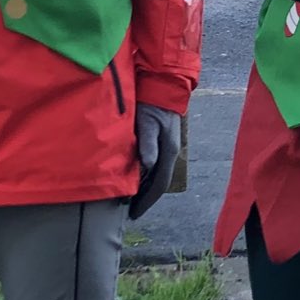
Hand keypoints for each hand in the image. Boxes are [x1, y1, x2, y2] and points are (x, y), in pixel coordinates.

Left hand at [131, 103, 182, 218]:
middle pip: (158, 183)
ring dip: (144, 188)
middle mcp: (170, 153)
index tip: (134, 213)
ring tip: (130, 199)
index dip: (147, 201)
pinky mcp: (161, 142)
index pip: (159, 184)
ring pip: (156, 175)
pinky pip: (153, 166)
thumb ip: (147, 143)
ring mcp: (167, 148)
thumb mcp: (148, 122)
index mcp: (168, 152)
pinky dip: (144, 176)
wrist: (162, 87)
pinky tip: (135, 178)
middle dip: (145, 198)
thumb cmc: (153, 104)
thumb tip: (148, 165)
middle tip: (129, 211)